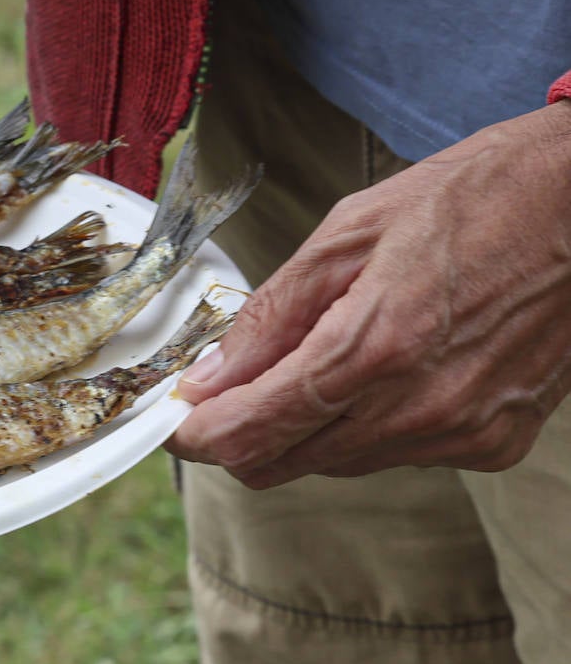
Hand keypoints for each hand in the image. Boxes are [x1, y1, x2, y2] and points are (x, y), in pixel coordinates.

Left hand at [167, 100, 570, 486]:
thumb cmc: (468, 200)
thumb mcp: (346, 233)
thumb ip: (269, 317)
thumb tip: (206, 379)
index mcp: (376, 345)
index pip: (254, 429)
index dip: (196, 434)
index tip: (168, 420)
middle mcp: (421, 407)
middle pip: (284, 463)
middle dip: (239, 432)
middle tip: (223, 388)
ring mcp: (464, 433)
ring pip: (335, 463)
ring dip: (303, 426)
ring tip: (314, 355)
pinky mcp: (495, 442)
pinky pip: (395, 454)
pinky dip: (364, 423)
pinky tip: (382, 367)